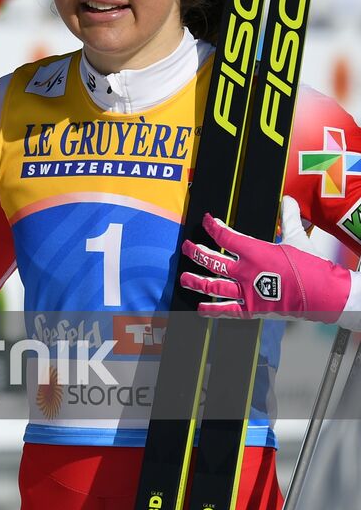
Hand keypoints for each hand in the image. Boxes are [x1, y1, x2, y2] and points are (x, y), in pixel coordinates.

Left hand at [180, 197, 353, 321]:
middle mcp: (246, 271)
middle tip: (187, 247)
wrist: (326, 294)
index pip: (225, 236)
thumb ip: (287, 218)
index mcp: (254, 251)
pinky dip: (212, 310)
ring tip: (184, 277)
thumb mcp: (297, 238)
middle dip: (196, 252)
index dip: (213, 226)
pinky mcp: (252, 309)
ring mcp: (247, 291)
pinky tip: (200, 309)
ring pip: (213, 285)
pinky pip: (227, 310)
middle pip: (212, 260)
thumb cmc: (311, 266)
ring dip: (196, 281)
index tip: (209, 221)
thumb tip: (287, 199)